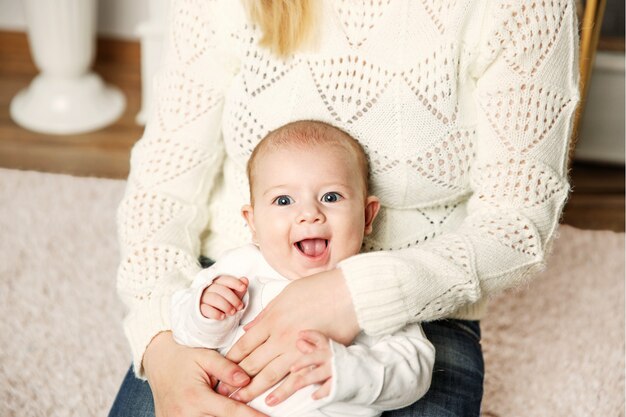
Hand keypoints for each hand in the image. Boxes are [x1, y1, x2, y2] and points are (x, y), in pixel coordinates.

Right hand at [143, 331, 266, 416]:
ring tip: (242, 412)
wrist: (157, 362)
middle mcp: (184, 415)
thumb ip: (227, 368)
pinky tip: (219, 414)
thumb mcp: (206, 356)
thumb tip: (246, 380)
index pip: (231, 411)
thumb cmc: (184, 357)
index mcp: (195, 397)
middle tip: (259, 415)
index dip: (252, 416)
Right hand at [201, 276, 248, 319]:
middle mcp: (210, 288)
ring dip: (226, 306)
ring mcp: (204, 298)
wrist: (211, 313)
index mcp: (218, 283)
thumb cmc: (225, 301)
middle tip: (240, 307)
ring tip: (232, 312)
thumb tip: (245, 279)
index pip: (226, 279)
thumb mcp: (234, 295)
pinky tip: (222, 317)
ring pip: (214, 298)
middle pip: (221, 290)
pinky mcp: (200, 308)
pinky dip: (216, 313)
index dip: (235, 283)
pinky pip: (206, 309)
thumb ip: (239, 288)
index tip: (244, 288)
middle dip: (233, 298)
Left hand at [221, 269, 358, 402]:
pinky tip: (271, 401)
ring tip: (240, 400)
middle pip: (253, 362)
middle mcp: (281, 336)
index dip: (231, 360)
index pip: (245, 344)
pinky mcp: (315, 357)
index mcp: (273, 319)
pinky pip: (296, 378)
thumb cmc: (320, 288)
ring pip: (270, 374)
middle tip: (222, 391)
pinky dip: (282, 391)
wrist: (350, 292)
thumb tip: (249, 328)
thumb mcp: (286, 294)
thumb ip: (266, 314)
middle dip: (235, 379)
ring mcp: (298, 348)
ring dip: (253, 389)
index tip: (221, 370)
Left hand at [264, 330, 332, 405]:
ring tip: (295, 385)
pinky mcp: (339, 382)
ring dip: (306, 380)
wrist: (358, 370)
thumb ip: (311, 346)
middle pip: (314, 358)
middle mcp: (330, 357)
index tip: (300, 334)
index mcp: (327, 347)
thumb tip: (298, 341)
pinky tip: (313, 396)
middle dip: (302, 362)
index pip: (318, 338)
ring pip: (318, 374)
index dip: (310, 335)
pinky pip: (329, 388)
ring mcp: (335, 370)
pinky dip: (321, 392)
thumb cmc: (336, 359)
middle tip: (292, 368)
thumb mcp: (325, 351)